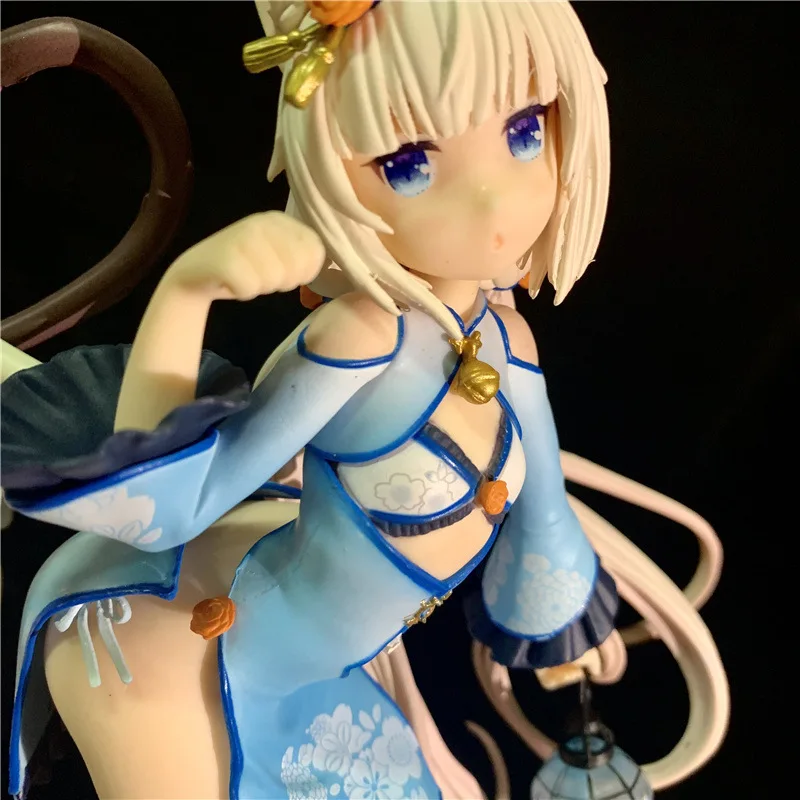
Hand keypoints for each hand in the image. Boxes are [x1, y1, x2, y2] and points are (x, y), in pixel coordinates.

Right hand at [165, 212, 325, 301]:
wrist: (196, 272)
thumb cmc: (246, 266)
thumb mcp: (278, 255)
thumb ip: (304, 254)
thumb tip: (326, 260)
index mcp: (281, 220)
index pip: (316, 253)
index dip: (303, 271)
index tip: (282, 269)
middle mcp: (262, 222)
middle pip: (296, 270)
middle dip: (281, 282)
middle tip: (260, 274)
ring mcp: (241, 237)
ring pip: (274, 280)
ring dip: (260, 287)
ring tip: (245, 275)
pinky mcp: (223, 257)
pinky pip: (250, 288)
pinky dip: (243, 292)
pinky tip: (231, 282)